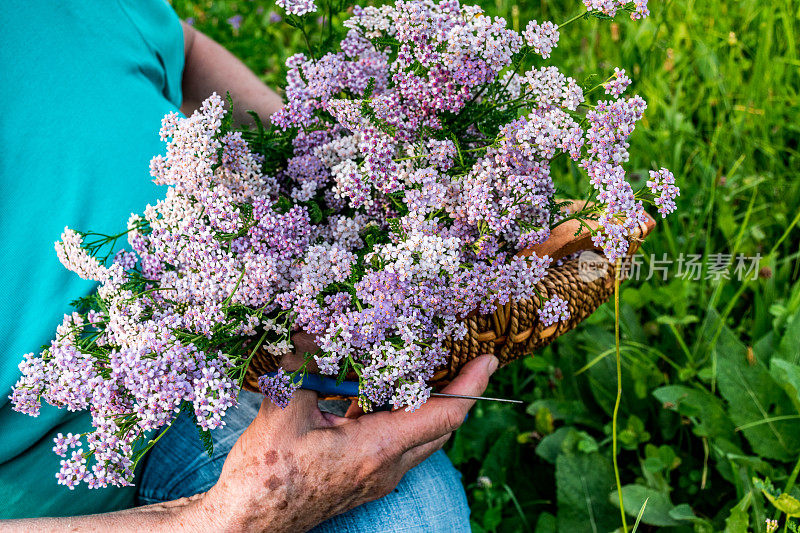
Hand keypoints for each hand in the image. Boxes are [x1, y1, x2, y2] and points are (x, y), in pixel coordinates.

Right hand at [194, 354, 498, 531]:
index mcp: (376, 448)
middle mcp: (388, 467)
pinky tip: (369, 396)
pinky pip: (399, 446)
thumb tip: (316, 325)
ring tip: (412, 366)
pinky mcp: (367, 481)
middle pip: (440, 425)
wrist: (249, 523)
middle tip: (454, 353)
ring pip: (421, 438)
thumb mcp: (284, 410)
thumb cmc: (265, 475)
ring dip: (423, 404)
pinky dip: (398, 418)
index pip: (445, 413)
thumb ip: (308, 364)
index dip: (472, 384)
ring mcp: (379, 478)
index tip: (489, 358)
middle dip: (454, 390)